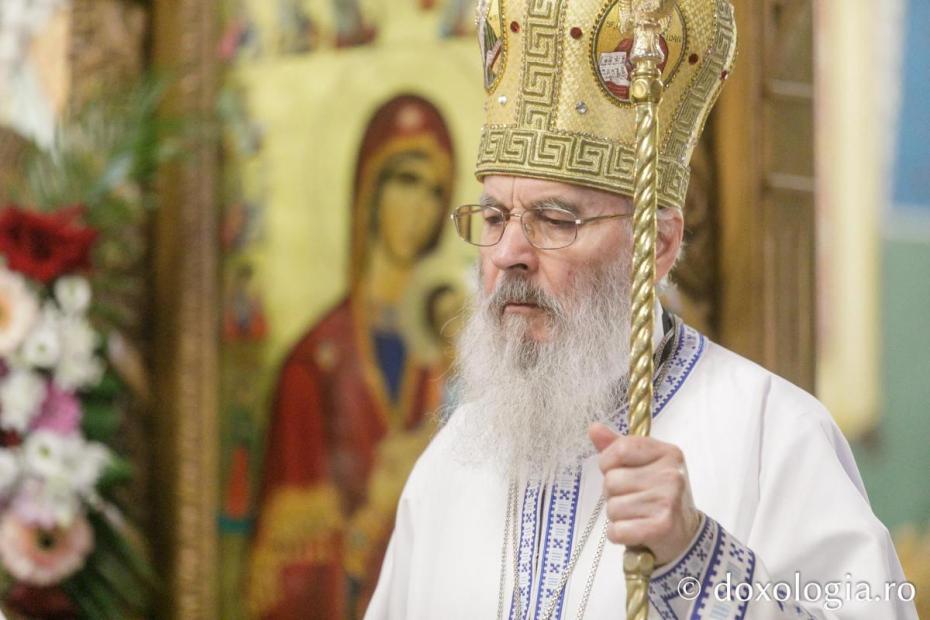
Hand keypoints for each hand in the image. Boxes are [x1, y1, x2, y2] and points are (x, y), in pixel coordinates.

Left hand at [588, 423, 701, 565]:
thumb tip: (594, 428)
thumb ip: (617, 446)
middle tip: (633, 499)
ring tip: (636, 515)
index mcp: (667, 453)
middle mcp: (671, 474)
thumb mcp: (642, 465)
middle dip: (613, 494)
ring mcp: (668, 501)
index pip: (620, 448)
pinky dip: (618, 534)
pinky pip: (617, 530)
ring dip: (617, 516)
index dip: (608, 463)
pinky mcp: (662, 527)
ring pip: (612, 507)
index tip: (618, 472)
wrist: (684, 533)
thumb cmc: (657, 495)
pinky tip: (634, 530)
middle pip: (612, 480)